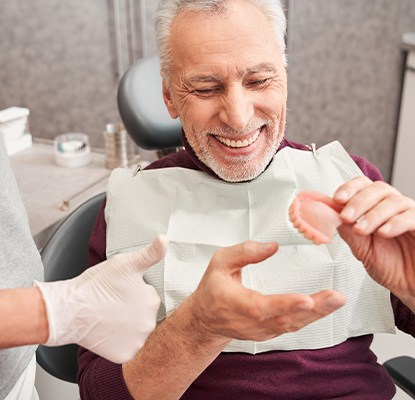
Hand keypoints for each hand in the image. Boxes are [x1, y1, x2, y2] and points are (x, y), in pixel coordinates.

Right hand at [35, 234, 167, 363]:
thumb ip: (150, 253)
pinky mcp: (125, 356)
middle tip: (112, 304)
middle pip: (144, 315)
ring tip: (109, 317)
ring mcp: (138, 341)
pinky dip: (119, 342)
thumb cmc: (97, 284)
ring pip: (137, 332)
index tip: (119, 291)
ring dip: (127, 326)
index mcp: (152, 300)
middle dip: (132, 310)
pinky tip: (107, 332)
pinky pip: (127, 348)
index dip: (133, 293)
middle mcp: (150, 323)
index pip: (148, 297)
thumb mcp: (126, 263)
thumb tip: (164, 238)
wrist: (70, 309)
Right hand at [187, 241, 345, 342]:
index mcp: (235, 303)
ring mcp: (261, 331)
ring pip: (292, 325)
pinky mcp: (269, 332)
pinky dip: (311, 317)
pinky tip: (326, 306)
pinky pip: (292, 326)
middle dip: (314, 309)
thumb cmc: (212, 289)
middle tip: (336, 297)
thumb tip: (272, 246)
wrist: (206, 320)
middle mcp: (250, 322)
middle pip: (285, 319)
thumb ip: (244, 252)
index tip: (306, 299)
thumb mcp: (219, 262)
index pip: (261, 307)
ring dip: (318, 314)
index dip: (284, 304)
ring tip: (337, 300)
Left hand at [334, 176, 414, 303]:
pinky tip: (383, 232)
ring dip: (373, 214)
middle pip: (377, 189)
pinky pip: (412, 216)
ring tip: (361, 229)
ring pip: (393, 201)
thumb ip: (348, 231)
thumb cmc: (390, 266)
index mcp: (375, 207)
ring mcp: (410, 214)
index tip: (337, 199)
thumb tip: (330, 214)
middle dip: (358, 202)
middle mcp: (393, 206)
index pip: (363, 185)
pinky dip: (395, 222)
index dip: (349, 188)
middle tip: (346, 217)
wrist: (411, 285)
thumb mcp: (362, 249)